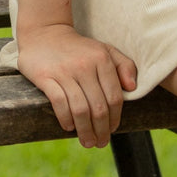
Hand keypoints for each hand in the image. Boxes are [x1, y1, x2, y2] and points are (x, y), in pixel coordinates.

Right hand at [16, 23, 136, 147]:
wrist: (45, 33)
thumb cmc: (79, 48)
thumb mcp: (104, 50)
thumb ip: (124, 65)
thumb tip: (132, 87)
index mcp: (101, 59)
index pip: (114, 97)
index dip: (115, 118)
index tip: (112, 130)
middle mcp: (84, 64)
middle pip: (98, 107)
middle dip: (102, 131)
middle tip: (100, 142)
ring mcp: (64, 71)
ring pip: (80, 110)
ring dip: (85, 131)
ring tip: (87, 142)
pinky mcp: (45, 76)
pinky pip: (59, 103)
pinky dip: (66, 119)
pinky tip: (69, 127)